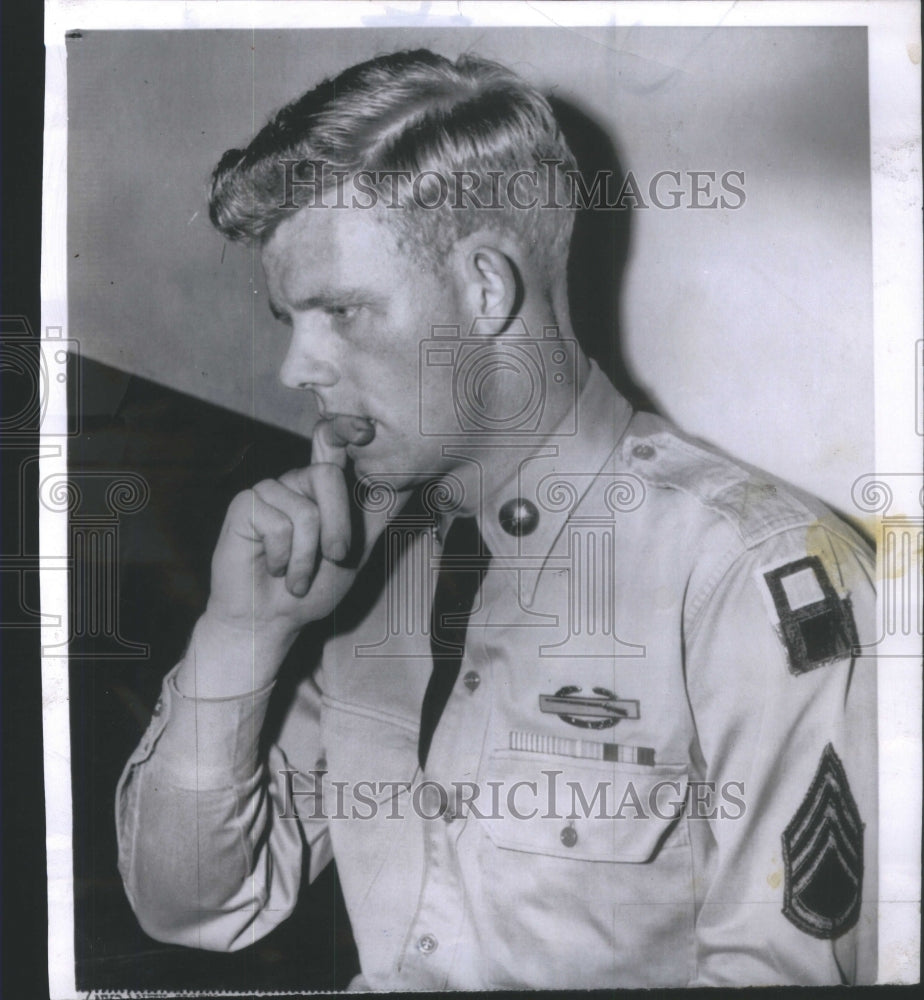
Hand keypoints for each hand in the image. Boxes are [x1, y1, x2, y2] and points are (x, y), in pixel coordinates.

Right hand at [181, 415, 396, 694]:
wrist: (272, 620)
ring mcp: (269, 491)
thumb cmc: (312, 588)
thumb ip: (375, 514)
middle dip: (338, 527)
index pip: (331, 442)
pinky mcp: (245, 505)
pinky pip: (280, 523)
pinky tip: (273, 567)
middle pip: (328, 476)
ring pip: (307, 507)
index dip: (346, 426)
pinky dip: (285, 557)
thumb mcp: (357, 550)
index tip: (366, 428)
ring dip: (308, 555)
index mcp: (322, 488)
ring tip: (296, 576)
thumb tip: (408, 482)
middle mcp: (295, 482)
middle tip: (333, 559)